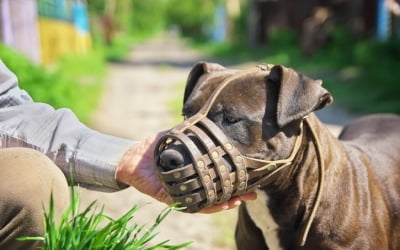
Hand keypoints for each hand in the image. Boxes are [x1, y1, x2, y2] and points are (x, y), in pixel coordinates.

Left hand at [115, 132, 256, 212]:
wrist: (129, 156)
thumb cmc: (153, 147)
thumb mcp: (175, 136)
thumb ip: (189, 132)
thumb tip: (207, 119)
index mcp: (193, 171)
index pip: (216, 177)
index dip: (233, 178)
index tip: (250, 176)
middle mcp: (190, 185)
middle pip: (216, 193)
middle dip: (235, 194)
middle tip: (252, 193)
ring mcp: (181, 193)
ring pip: (206, 202)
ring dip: (224, 203)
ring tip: (238, 200)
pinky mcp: (170, 198)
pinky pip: (190, 205)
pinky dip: (204, 206)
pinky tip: (218, 205)